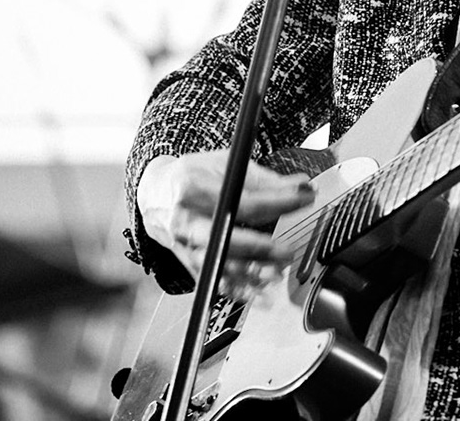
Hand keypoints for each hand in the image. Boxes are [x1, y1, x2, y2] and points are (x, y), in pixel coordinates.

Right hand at [136, 151, 313, 293]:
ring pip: (218, 264)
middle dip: (259, 248)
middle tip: (287, 250)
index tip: (305, 199)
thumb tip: (300, 185)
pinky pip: (212, 280)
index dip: (278, 202)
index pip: (243, 201)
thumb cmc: (191, 176)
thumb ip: (263, 178)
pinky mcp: (187, 262)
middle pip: (224, 238)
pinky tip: (258, 295)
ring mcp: (184, 245)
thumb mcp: (224, 165)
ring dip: (249, 274)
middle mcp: (185, 220)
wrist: (155, 194)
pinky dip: (236, 290)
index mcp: (194, 189)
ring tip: (276, 274)